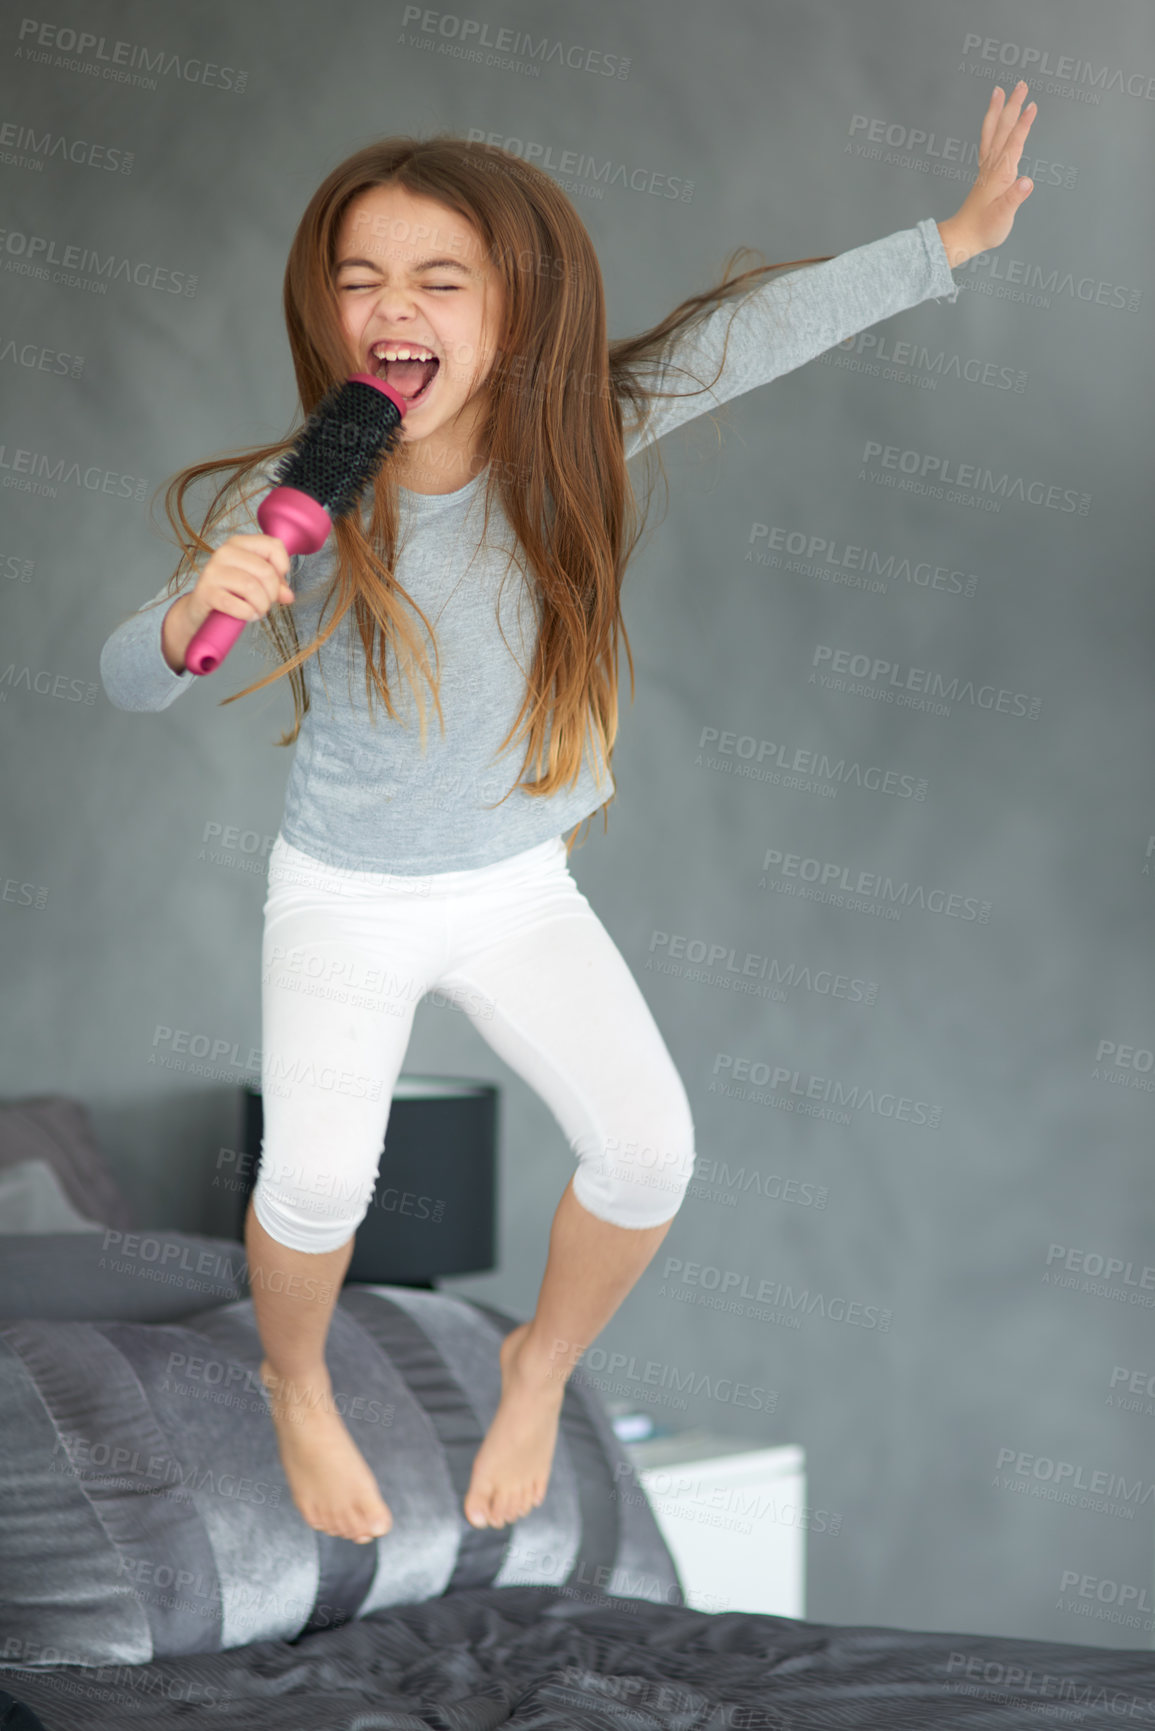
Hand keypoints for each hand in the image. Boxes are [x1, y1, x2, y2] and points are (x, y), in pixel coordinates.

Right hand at [187, 532, 292, 631]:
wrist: (200, 609)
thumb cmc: (231, 592)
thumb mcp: (256, 583)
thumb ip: (276, 585)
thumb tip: (289, 596)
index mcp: (239, 543)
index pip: (273, 545)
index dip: (283, 567)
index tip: (278, 580)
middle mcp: (225, 553)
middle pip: (266, 571)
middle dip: (272, 593)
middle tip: (267, 602)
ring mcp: (213, 572)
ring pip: (251, 588)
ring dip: (261, 605)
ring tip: (258, 610)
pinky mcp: (206, 592)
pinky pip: (235, 604)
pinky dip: (247, 613)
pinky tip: (248, 615)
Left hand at [943, 81, 1037, 263]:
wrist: (964, 237)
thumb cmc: (984, 230)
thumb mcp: (1003, 217)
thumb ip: (1014, 199)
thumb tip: (1027, 182)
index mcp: (1000, 174)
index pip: (1014, 144)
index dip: (1023, 125)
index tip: (1032, 105)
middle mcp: (992, 167)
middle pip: (1003, 130)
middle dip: (1012, 106)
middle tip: (1021, 84)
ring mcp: (987, 168)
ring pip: (992, 132)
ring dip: (997, 110)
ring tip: (999, 90)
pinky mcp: (985, 172)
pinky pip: (988, 142)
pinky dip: (991, 126)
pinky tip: (994, 120)